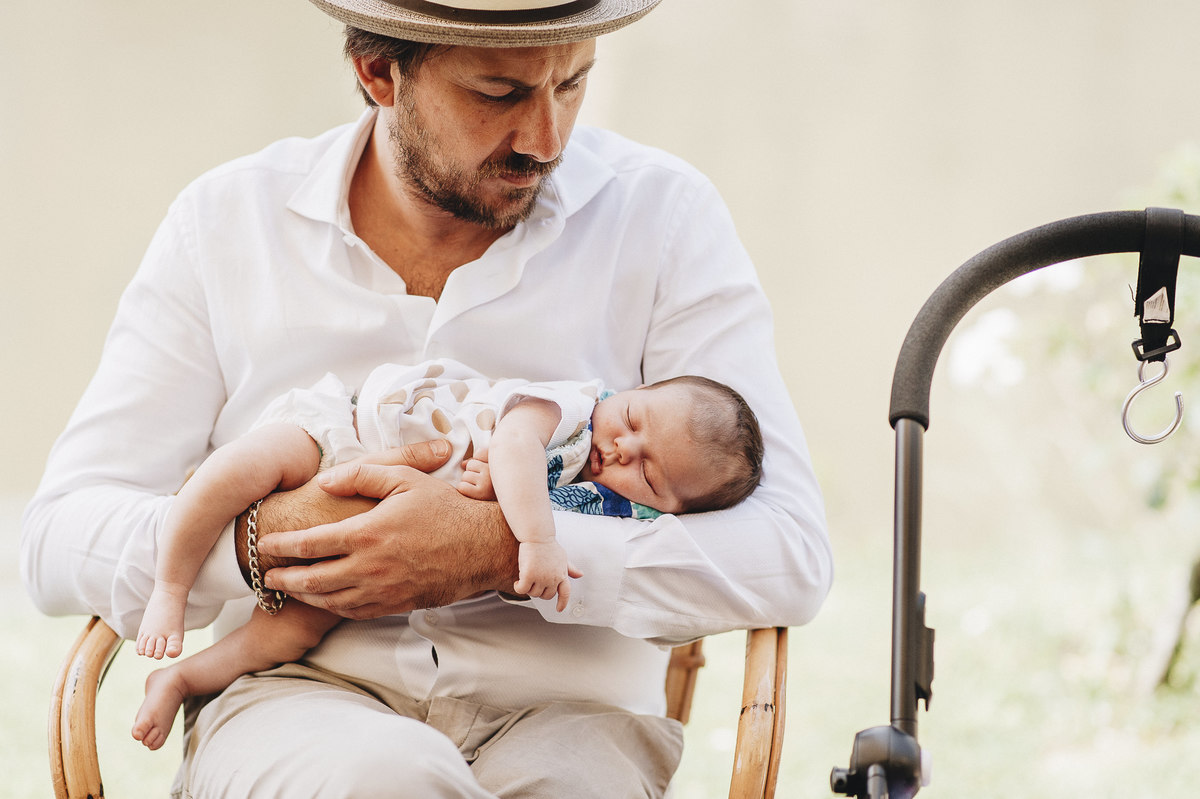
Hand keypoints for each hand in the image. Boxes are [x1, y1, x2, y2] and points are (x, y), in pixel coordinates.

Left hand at [253, 441, 519, 618]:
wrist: (481, 547)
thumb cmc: (444, 508)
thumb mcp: (404, 479)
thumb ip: (361, 475)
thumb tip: (323, 482)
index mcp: (367, 533)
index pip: (310, 543)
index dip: (282, 545)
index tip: (266, 543)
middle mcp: (369, 567)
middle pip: (311, 579)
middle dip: (282, 577)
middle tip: (264, 573)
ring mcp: (382, 590)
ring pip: (328, 600)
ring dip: (302, 594)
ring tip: (286, 588)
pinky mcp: (395, 605)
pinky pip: (353, 611)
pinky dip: (331, 607)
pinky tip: (324, 599)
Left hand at [457, 457, 495, 499]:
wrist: (509, 502)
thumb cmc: (497, 485)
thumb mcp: (492, 470)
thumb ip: (478, 462)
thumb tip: (462, 464)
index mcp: (499, 461)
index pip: (480, 453)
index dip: (480, 462)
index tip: (488, 471)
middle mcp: (494, 469)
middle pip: (470, 464)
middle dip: (473, 473)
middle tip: (484, 482)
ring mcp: (487, 480)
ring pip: (465, 476)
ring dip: (469, 482)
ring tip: (480, 488)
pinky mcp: (481, 493)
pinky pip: (462, 486)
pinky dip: (464, 490)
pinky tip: (474, 493)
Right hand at [514, 540, 582, 612]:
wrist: (538, 536)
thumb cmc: (548, 545)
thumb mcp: (563, 557)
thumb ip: (571, 568)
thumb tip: (580, 575)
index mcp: (562, 575)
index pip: (565, 593)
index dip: (563, 602)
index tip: (559, 609)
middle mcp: (553, 579)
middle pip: (546, 596)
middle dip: (540, 591)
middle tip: (533, 581)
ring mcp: (541, 578)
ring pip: (533, 593)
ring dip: (528, 588)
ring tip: (525, 577)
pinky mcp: (529, 575)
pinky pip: (522, 590)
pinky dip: (518, 587)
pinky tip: (517, 582)